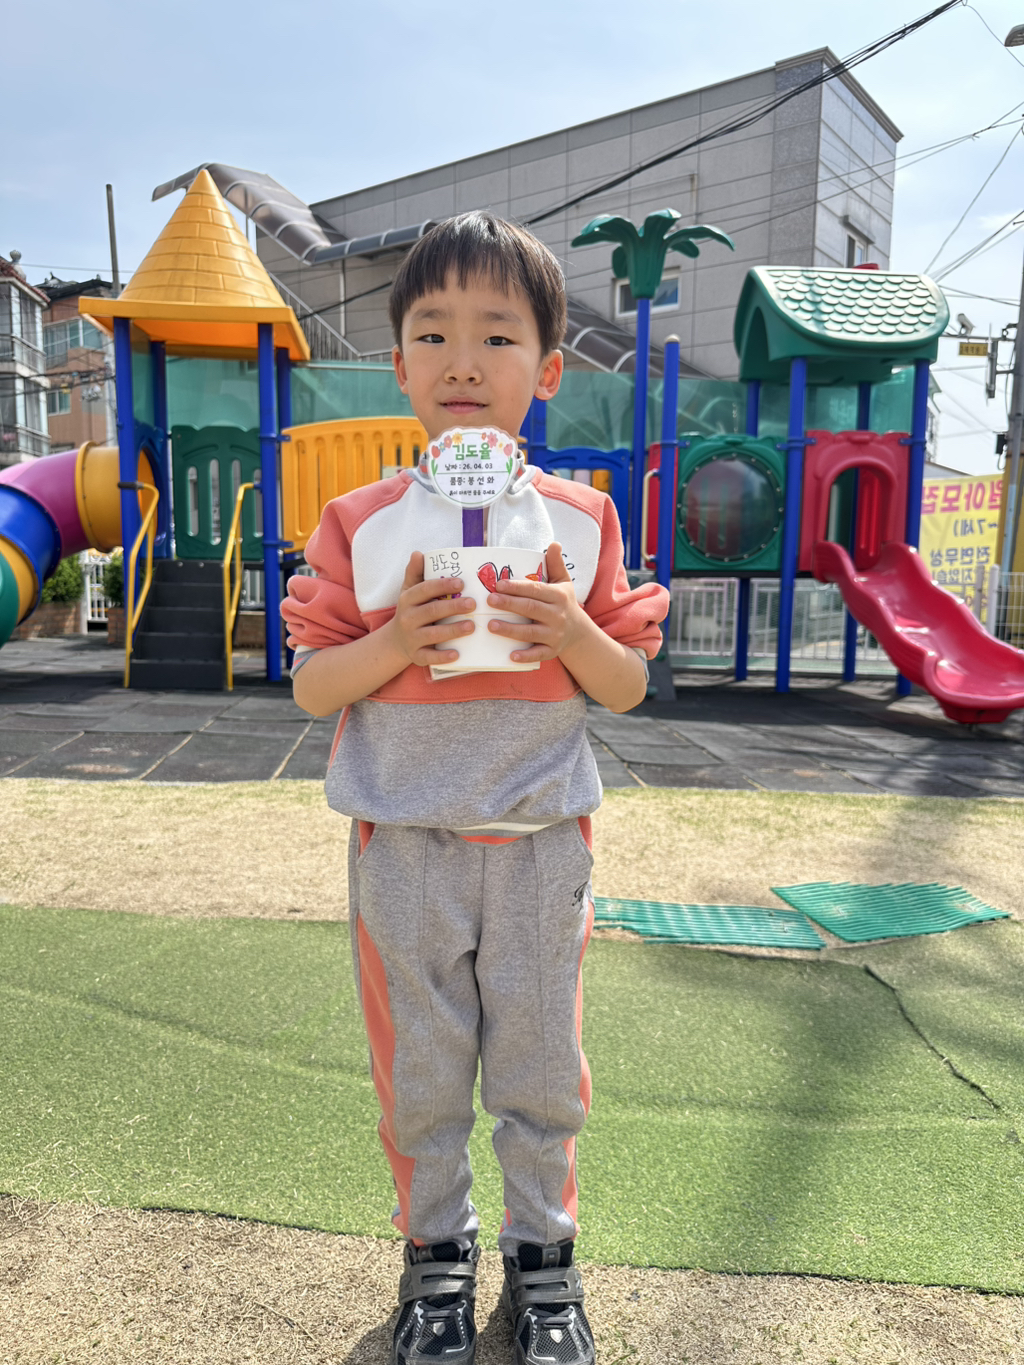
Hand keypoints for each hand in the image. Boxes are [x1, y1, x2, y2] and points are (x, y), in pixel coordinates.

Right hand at [388, 552, 474, 665]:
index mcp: (408, 600)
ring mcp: (412, 638)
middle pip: (431, 611)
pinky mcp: (416, 656)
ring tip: (471, 626)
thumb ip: (415, 573)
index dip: (442, 586)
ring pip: (432, 634)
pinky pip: (429, 657)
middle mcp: (408, 618)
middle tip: (473, 603)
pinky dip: (442, 657)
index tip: (461, 583)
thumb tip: (418, 553)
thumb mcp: (409, 591)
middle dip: (452, 607)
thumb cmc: (411, 611)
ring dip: (452, 630)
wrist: (395, 641)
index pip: (424, 590)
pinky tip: (457, 654)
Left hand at [484, 542, 585, 662]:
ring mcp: (555, 635)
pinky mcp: (552, 651)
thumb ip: (555, 564)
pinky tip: (510, 655)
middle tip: (489, 600)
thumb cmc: (563, 603)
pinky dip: (526, 656)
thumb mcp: (563, 582)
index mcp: (558, 596)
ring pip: (530, 633)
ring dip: (510, 630)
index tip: (498, 584)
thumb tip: (553, 543)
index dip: (517, 587)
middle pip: (530, 609)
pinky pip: (538, 655)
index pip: (535, 590)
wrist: (578, 632)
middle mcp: (558, 615)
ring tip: (491, 625)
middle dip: (509, 605)